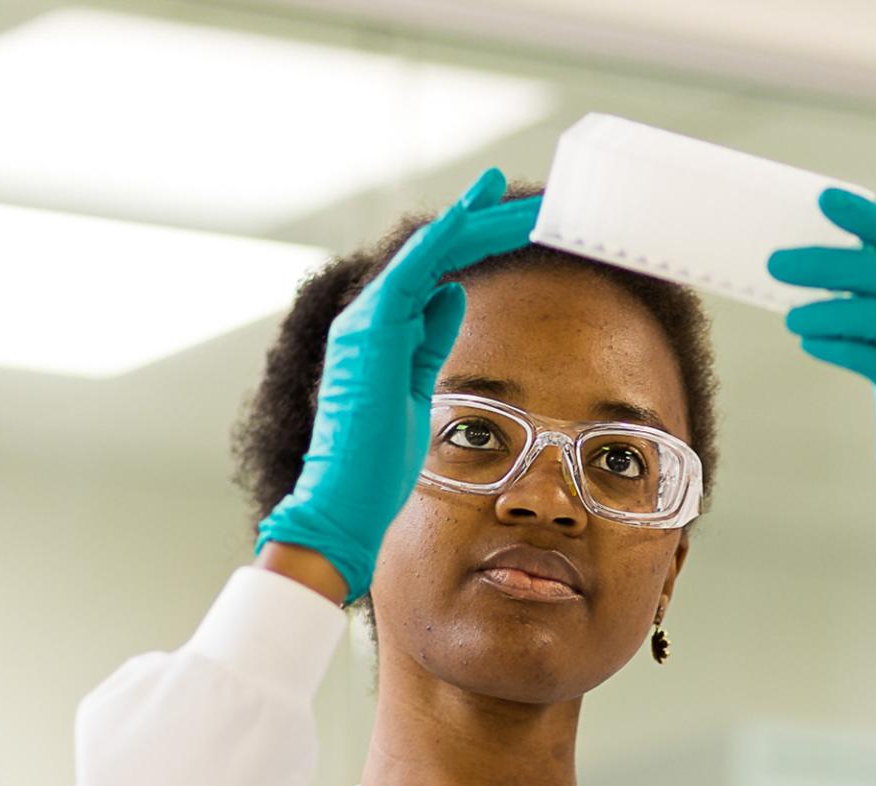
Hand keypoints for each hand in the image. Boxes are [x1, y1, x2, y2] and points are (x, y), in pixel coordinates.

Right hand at [256, 168, 541, 602]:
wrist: (343, 501)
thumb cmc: (377, 463)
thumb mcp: (416, 392)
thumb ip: (429, 342)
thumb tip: (452, 294)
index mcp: (380, 332)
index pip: (434, 273)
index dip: (475, 241)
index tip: (513, 220)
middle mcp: (369, 317)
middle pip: (437, 253)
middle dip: (485, 222)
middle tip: (532, 201)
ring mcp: (366, 321)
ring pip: (429, 251)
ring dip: (476, 220)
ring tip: (514, 195)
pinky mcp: (372, 332)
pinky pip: (413, 270)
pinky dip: (444, 238)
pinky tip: (476, 212)